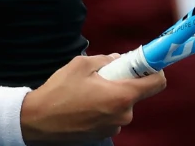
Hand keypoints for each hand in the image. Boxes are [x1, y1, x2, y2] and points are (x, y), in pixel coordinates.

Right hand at [20, 54, 165, 143]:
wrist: (37, 120)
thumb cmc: (59, 91)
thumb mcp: (81, 65)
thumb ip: (106, 60)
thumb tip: (119, 60)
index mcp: (122, 96)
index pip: (157, 83)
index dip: (155, 70)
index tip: (145, 63)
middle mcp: (123, 115)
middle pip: (136, 93)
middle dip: (124, 82)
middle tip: (103, 76)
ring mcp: (113, 127)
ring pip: (122, 104)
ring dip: (112, 96)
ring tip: (88, 91)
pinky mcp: (103, 135)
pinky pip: (111, 115)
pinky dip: (103, 108)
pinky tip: (84, 104)